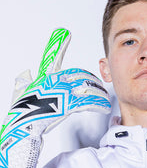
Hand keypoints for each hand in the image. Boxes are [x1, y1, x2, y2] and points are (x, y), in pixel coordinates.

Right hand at [0, 28, 110, 167]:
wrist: (20, 134)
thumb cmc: (23, 118)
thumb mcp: (24, 97)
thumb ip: (26, 83)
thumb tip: (26, 72)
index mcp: (41, 80)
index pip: (50, 59)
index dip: (58, 45)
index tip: (65, 33)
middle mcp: (49, 83)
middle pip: (77, 75)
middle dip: (91, 80)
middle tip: (99, 85)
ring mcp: (57, 94)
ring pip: (84, 88)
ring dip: (97, 92)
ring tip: (105, 98)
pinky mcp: (64, 107)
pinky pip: (85, 102)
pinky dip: (97, 103)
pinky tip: (103, 106)